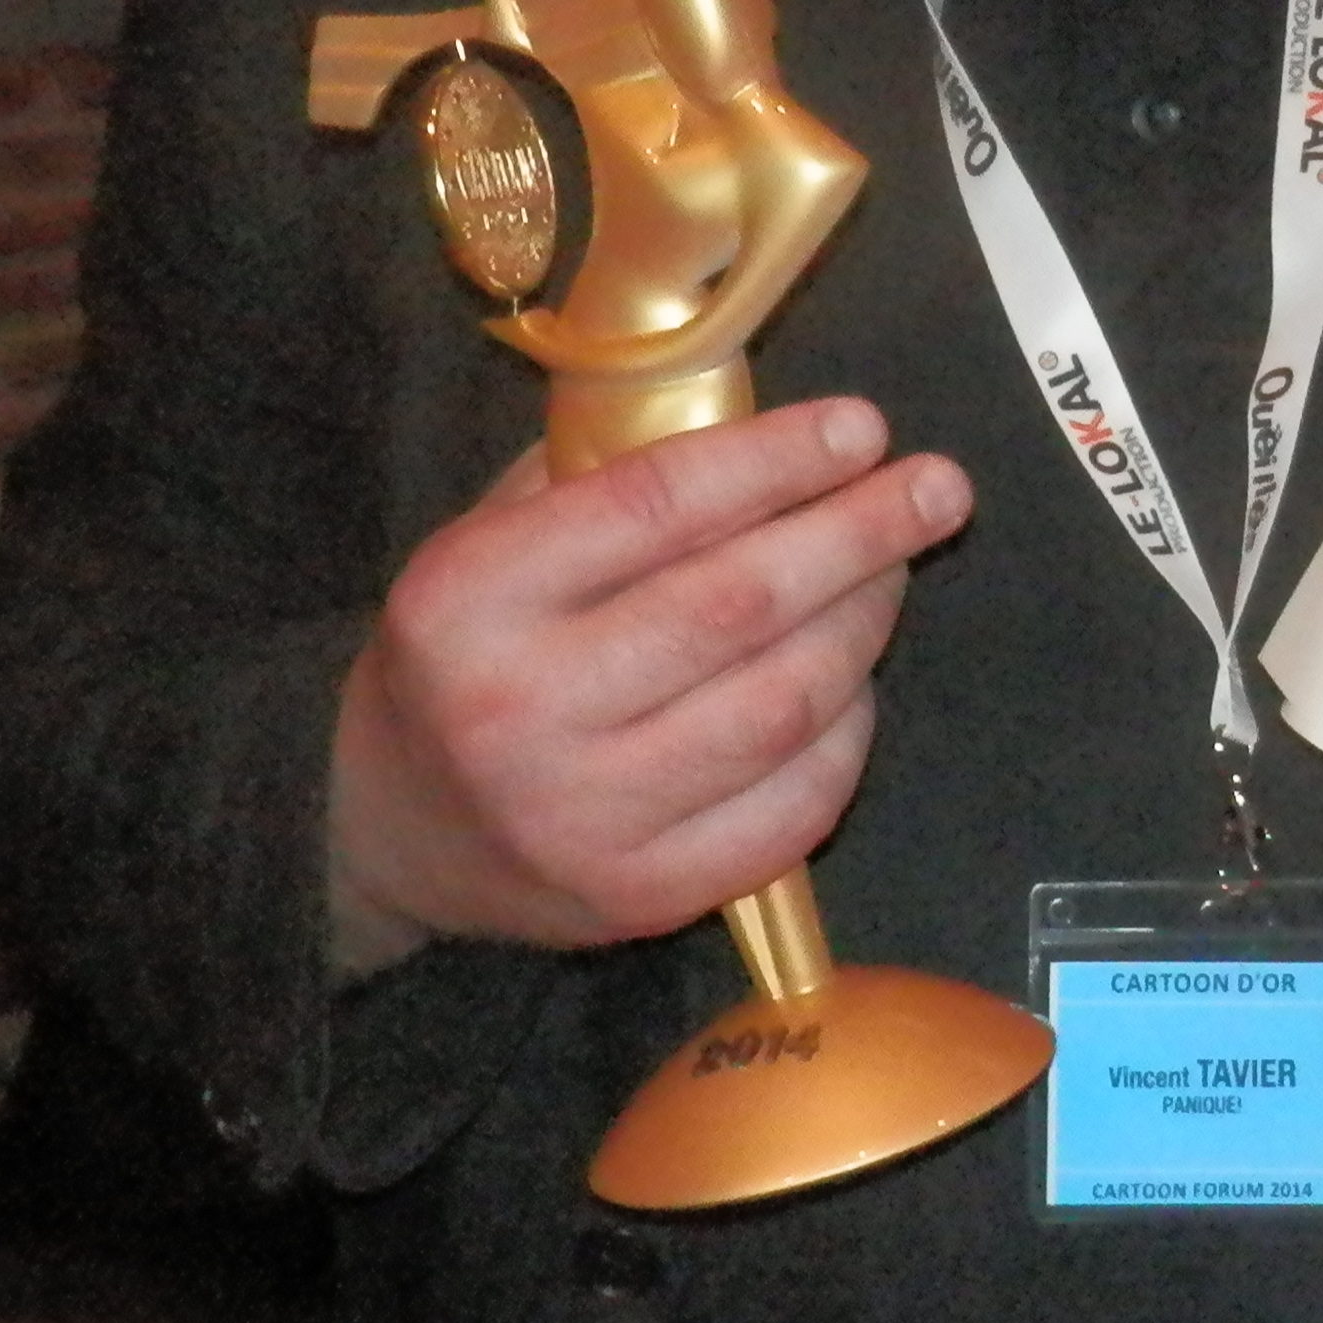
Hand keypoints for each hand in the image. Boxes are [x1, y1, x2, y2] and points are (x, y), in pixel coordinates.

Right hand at [328, 397, 967, 960]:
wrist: (386, 826)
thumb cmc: (466, 652)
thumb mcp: (488, 538)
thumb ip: (606, 477)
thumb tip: (768, 425)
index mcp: (471, 596)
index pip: (657, 506)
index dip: (776, 460)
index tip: (862, 426)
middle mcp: (522, 710)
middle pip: (739, 605)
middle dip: (860, 534)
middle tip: (936, 488)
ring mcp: (585, 818)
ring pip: (782, 705)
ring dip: (863, 626)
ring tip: (894, 571)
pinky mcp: (640, 897)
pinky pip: (791, 807)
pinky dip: (846, 734)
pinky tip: (854, 681)